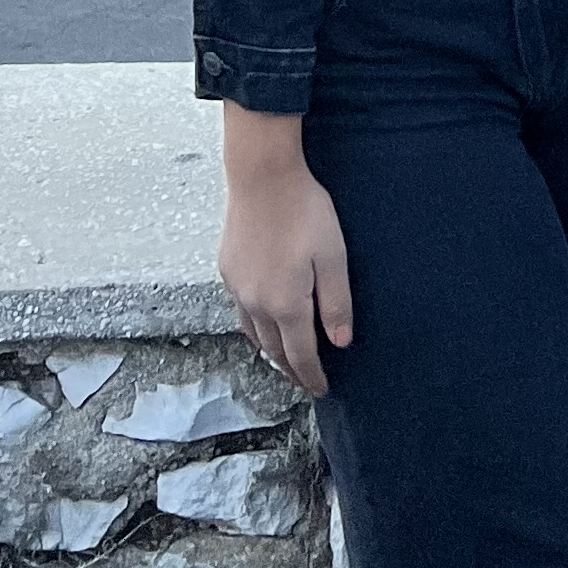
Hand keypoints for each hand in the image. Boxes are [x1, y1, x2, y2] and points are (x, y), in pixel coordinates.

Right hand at [216, 103, 353, 395]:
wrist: (262, 177)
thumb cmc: (304, 212)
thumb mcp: (333, 256)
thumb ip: (336, 302)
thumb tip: (339, 342)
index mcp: (285, 304)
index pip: (300, 354)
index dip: (312, 376)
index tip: (321, 390)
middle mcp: (256, 304)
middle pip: (274, 350)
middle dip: (291, 371)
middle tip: (305, 382)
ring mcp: (238, 288)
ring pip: (254, 334)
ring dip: (271, 352)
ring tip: (286, 360)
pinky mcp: (227, 271)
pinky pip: (241, 312)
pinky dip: (255, 327)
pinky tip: (264, 322)